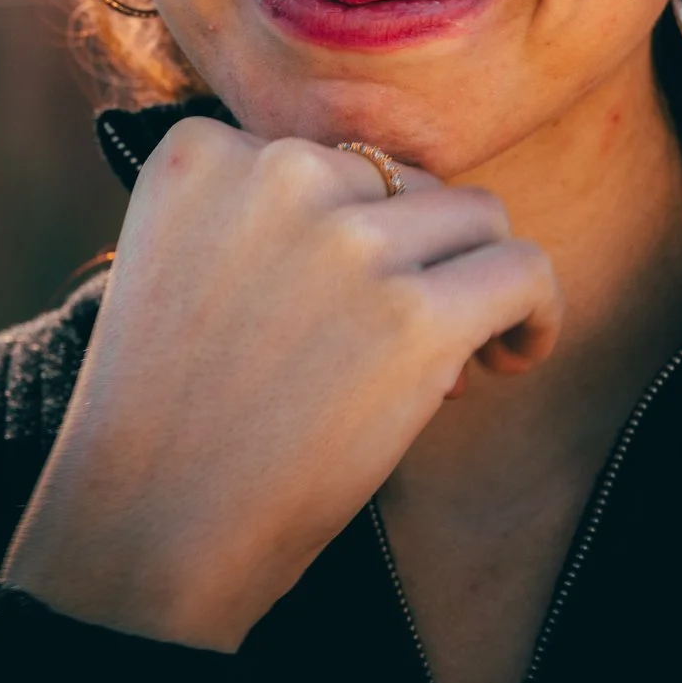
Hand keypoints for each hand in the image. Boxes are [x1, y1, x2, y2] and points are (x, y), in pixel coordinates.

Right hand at [0, 117, 561, 649]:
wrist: (146, 530)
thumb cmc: (168, 417)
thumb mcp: (178, 265)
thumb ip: (265, 217)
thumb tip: (419, 228)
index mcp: (203, 153)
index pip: (326, 159)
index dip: (348, 232)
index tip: (339, 303)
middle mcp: (276, 172)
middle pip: (407, 181)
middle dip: (416, 254)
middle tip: (395, 341)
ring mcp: (349, 241)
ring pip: (477, 217)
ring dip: (475, 280)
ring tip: (463, 350)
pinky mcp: (415, 315)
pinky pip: (523, 270)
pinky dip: (535, 311)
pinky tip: (511, 356)